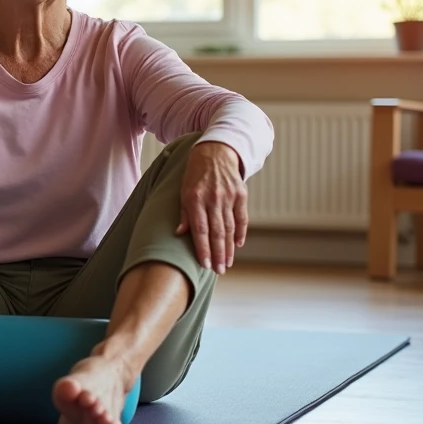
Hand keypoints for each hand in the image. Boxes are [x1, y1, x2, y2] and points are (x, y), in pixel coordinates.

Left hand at [174, 142, 247, 273]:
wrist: (215, 152)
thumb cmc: (194, 175)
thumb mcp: (183, 191)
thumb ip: (184, 213)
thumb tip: (180, 234)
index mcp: (195, 198)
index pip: (200, 229)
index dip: (203, 248)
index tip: (204, 264)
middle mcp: (213, 198)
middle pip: (217, 232)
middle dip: (218, 254)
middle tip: (219, 271)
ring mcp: (229, 196)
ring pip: (230, 227)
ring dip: (229, 247)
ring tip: (227, 263)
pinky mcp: (241, 194)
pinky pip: (242, 218)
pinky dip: (240, 232)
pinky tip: (237, 245)